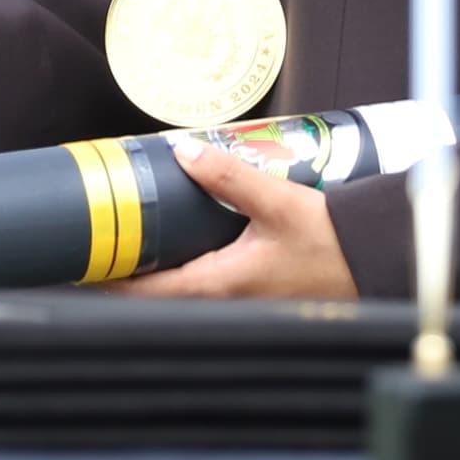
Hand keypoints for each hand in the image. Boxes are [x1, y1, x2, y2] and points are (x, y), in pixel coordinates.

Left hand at [116, 141, 356, 299]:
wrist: (378, 261)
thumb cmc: (334, 242)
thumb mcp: (278, 201)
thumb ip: (228, 175)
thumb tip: (183, 154)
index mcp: (222, 285)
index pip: (148, 294)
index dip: (109, 282)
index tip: (81, 267)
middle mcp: (228, 304)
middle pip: (160, 299)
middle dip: (129, 277)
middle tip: (103, 246)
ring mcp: (244, 306)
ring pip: (185, 296)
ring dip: (159, 276)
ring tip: (136, 244)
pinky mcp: (259, 298)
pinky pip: (211, 290)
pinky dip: (188, 273)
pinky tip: (188, 248)